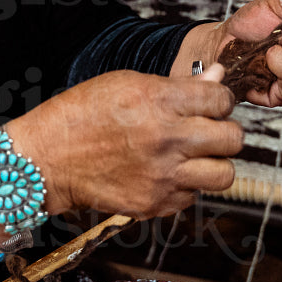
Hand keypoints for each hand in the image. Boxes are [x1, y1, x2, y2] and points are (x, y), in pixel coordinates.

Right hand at [9, 65, 239, 217]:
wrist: (48, 159)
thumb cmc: (83, 114)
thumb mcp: (128, 83)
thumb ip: (178, 85)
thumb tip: (217, 77)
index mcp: (160, 102)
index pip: (222, 100)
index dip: (218, 100)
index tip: (210, 104)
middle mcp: (166, 140)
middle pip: (232, 139)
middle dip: (224, 132)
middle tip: (207, 130)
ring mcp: (163, 176)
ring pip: (224, 174)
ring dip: (213, 163)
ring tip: (194, 156)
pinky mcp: (155, 203)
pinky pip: (193, 196)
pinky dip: (185, 185)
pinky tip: (166, 172)